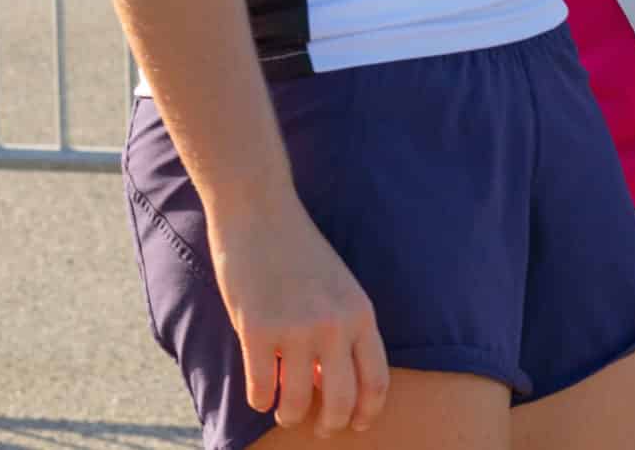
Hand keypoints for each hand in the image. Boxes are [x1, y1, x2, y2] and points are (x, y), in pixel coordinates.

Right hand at [209, 193, 390, 436]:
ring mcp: (296, 329)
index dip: (368, 411)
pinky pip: (261, 389)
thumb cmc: (296, 246)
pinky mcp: (258, 331)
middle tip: (320, 427)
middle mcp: (334, 325)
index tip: (358, 423)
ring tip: (285, 411)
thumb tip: (329, 382)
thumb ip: (342, 328)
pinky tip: (260, 394)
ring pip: (298, 402)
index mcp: (360, 312)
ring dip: (291, 415)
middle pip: (342, 401)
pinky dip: (260, 399)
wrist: (259, 208)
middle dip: (331, 423)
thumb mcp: (336, 284)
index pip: (376, 380)